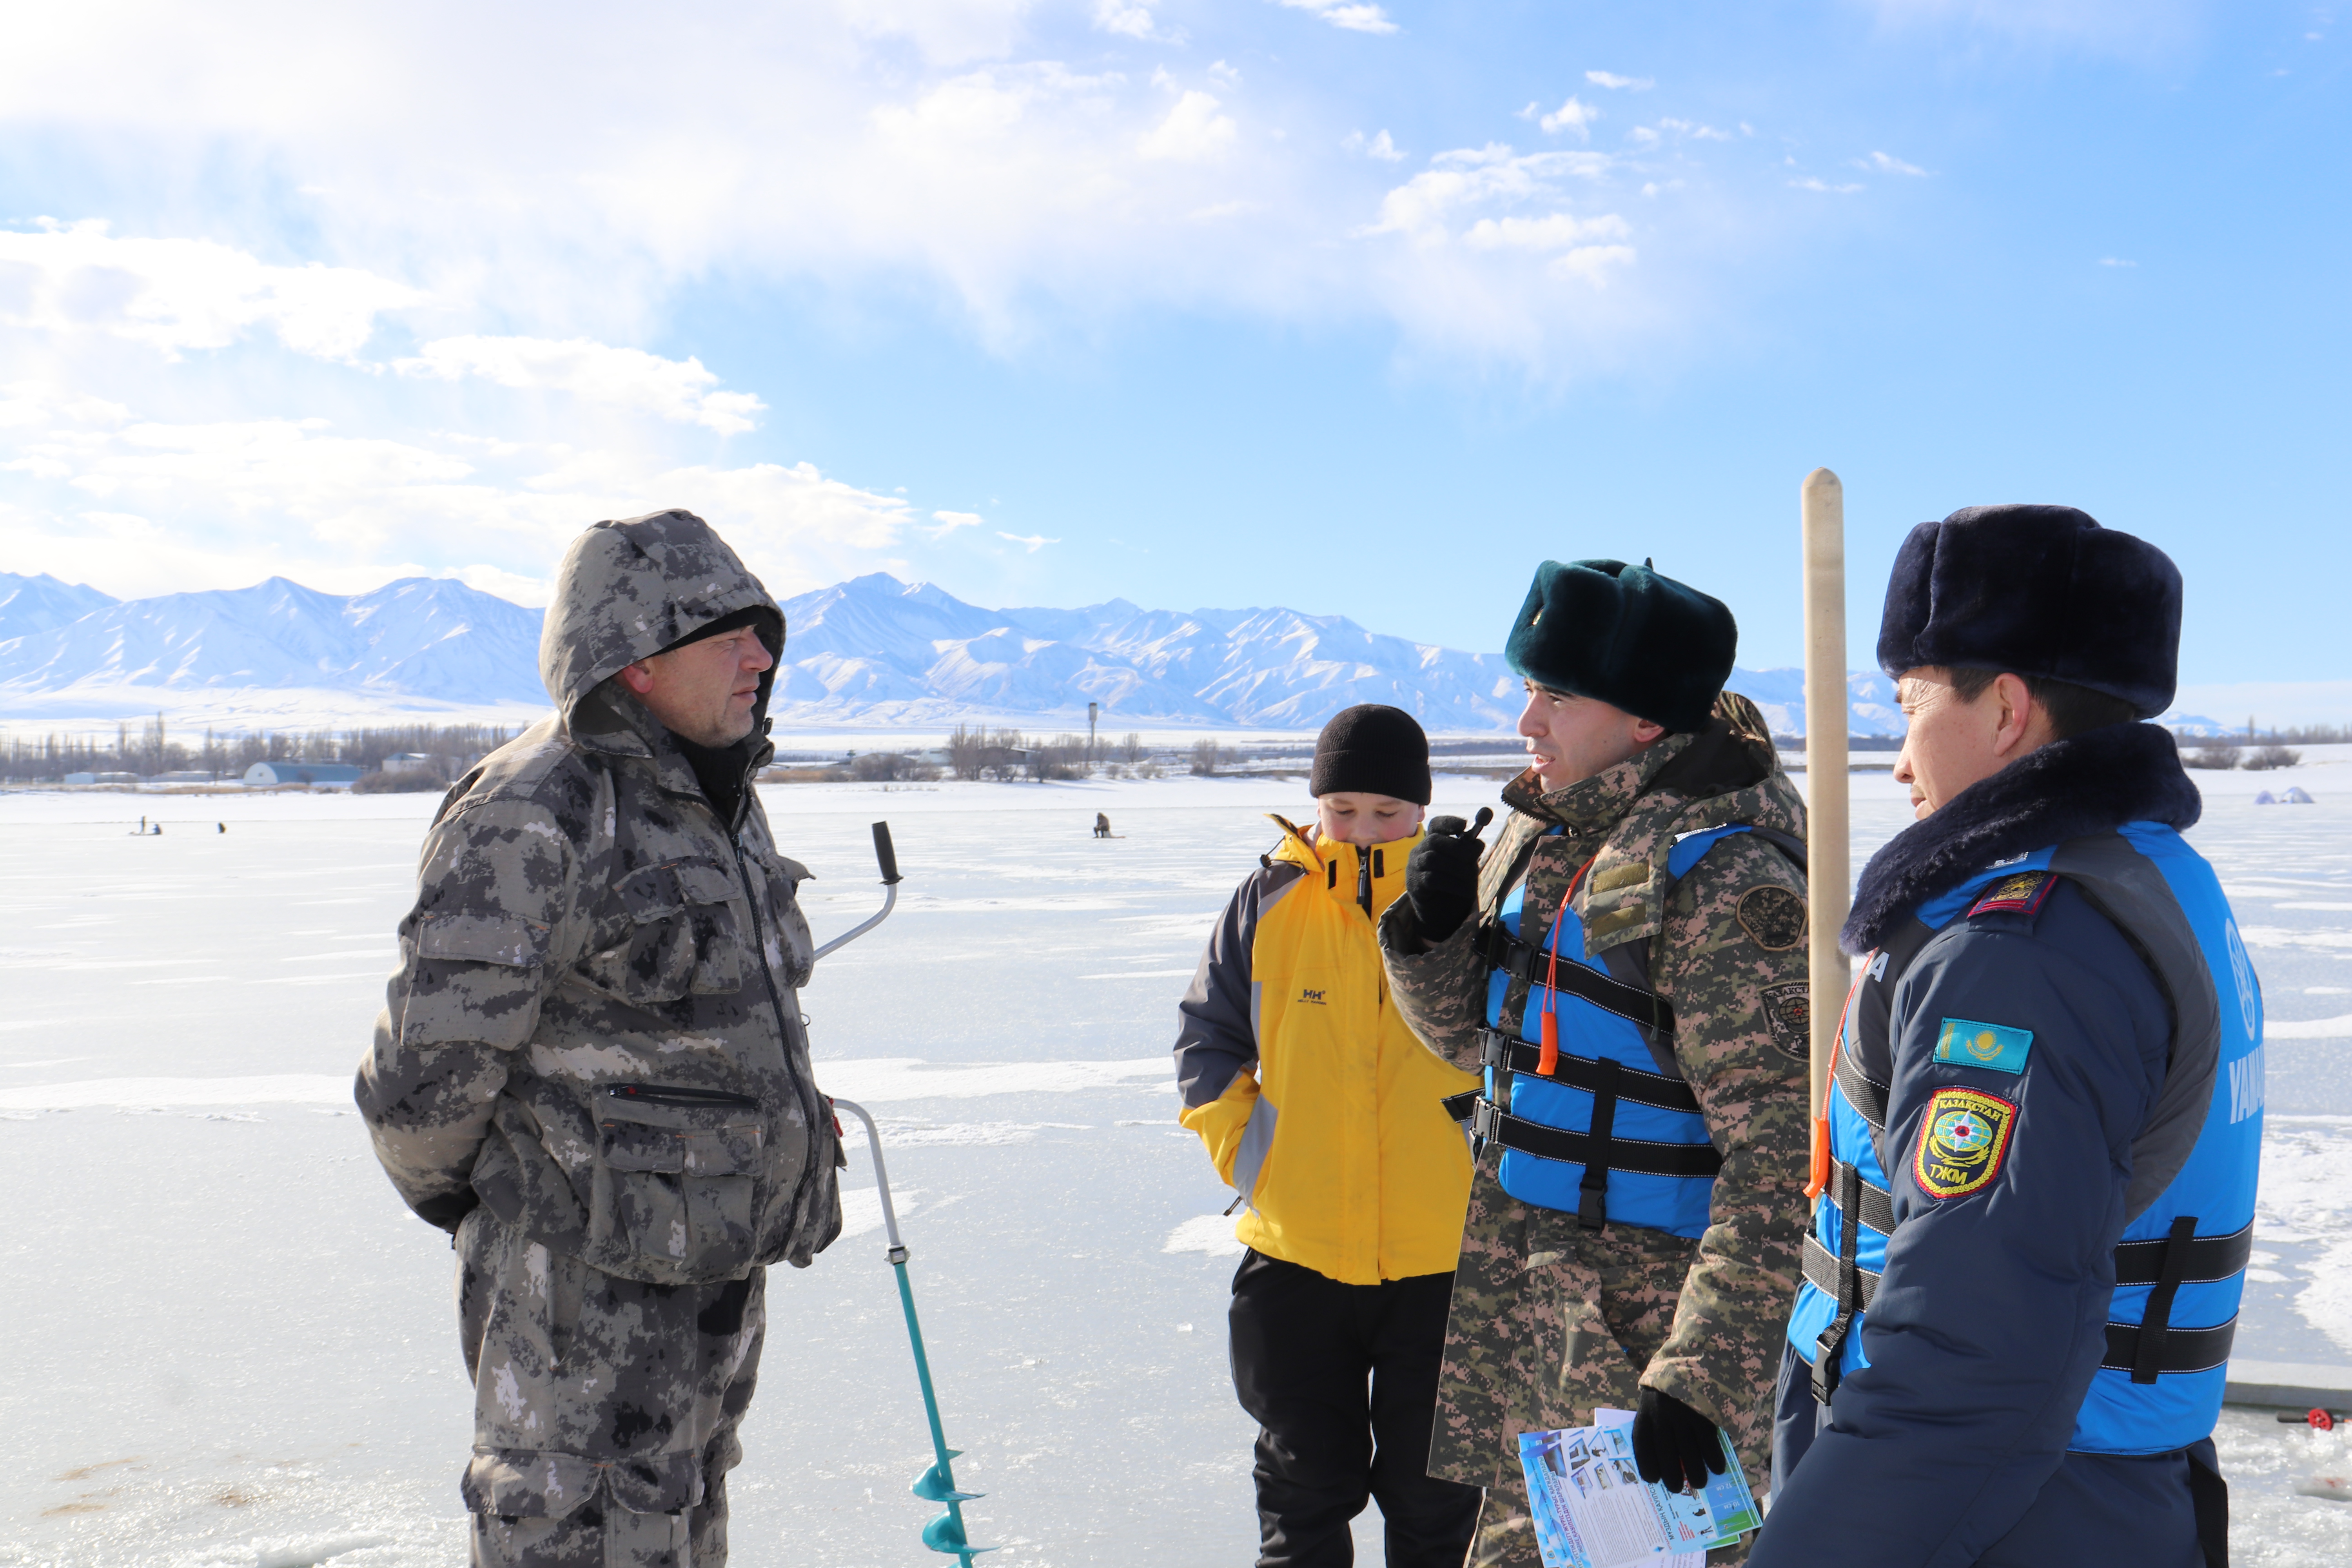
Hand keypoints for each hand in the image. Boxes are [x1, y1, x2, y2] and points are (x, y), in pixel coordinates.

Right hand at [1403, 814, 1484, 942]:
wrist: (1439, 911)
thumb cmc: (1452, 882)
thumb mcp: (1464, 864)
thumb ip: (1469, 852)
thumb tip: (1477, 842)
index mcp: (1432, 841)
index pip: (1436, 825)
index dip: (1449, 823)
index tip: (1464, 825)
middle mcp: (1419, 851)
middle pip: (1434, 840)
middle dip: (1457, 847)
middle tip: (1473, 856)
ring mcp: (1414, 867)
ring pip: (1432, 859)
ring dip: (1456, 868)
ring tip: (1472, 878)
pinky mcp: (1415, 885)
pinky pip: (1432, 879)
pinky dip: (1453, 884)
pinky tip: (1466, 891)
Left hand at [1630, 1385, 1726, 1493]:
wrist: (1700, 1356)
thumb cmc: (1674, 1382)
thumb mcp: (1656, 1396)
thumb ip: (1657, 1420)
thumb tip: (1665, 1454)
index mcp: (1647, 1410)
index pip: (1641, 1443)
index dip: (1646, 1464)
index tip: (1652, 1479)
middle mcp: (1663, 1415)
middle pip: (1665, 1454)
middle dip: (1671, 1475)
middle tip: (1676, 1488)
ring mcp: (1685, 1416)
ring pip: (1689, 1453)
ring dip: (1695, 1472)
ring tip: (1699, 1483)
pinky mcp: (1706, 1415)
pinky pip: (1709, 1444)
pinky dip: (1714, 1459)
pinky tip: (1717, 1468)